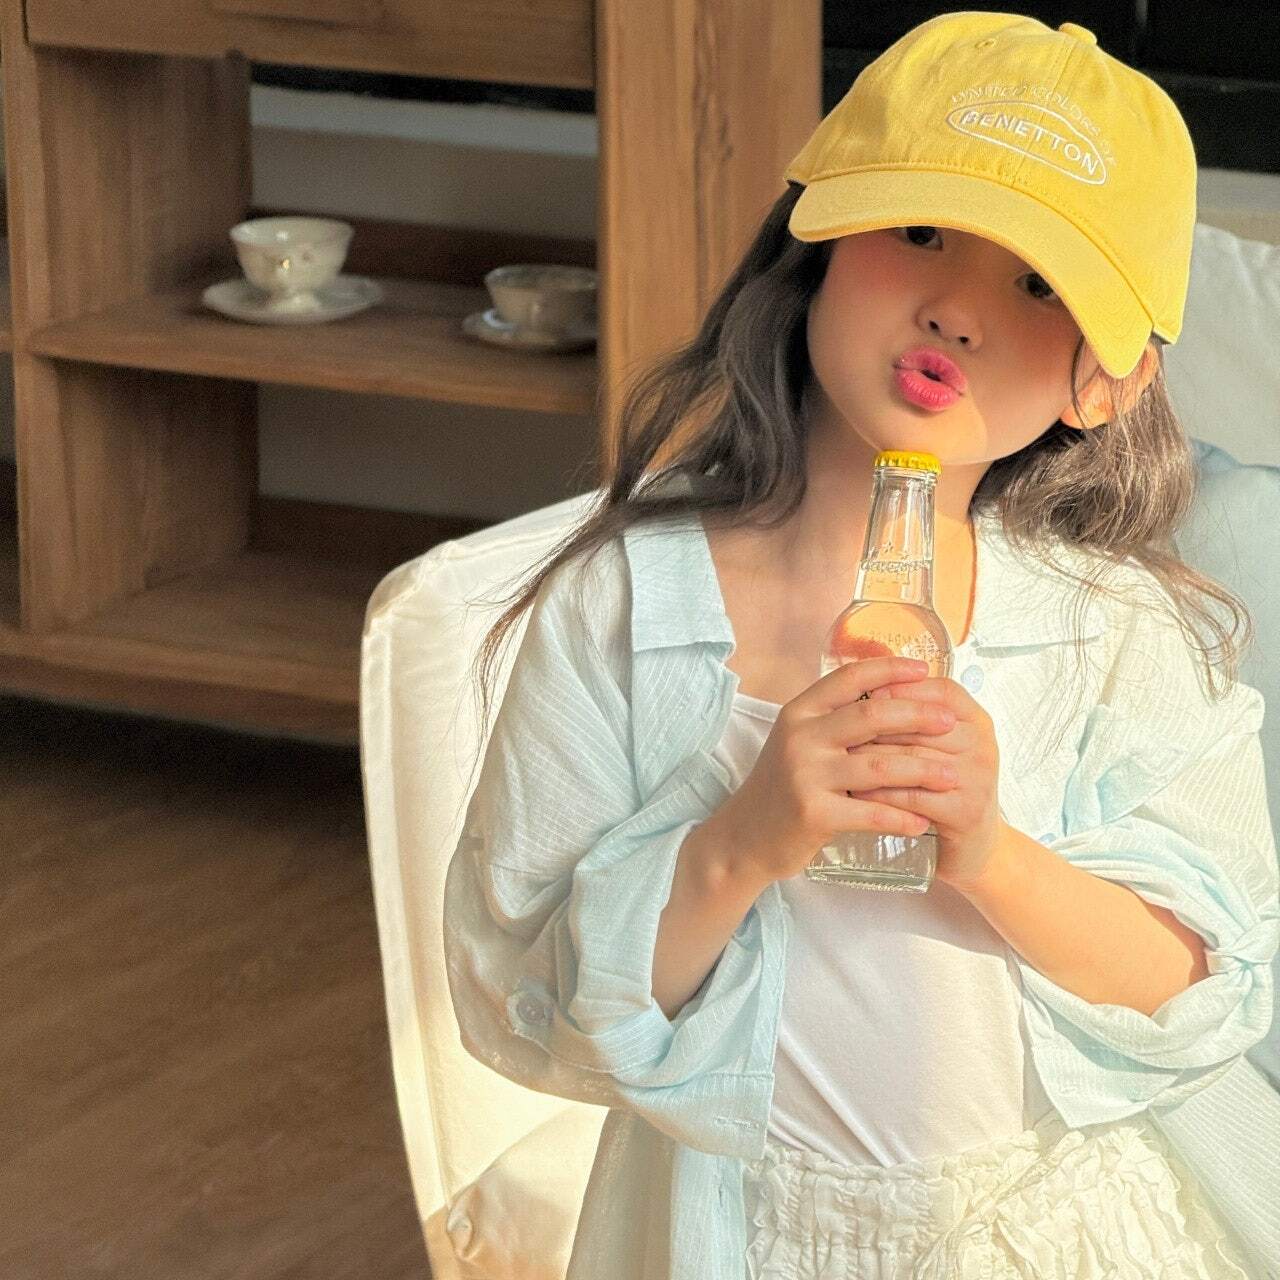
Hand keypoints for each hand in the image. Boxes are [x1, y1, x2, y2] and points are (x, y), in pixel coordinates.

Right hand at [717, 657, 961, 885]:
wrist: (745, 837)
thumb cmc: (782, 787)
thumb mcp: (798, 742)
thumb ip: (833, 721)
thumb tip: (890, 697)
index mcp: (799, 712)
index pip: (849, 678)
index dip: (889, 670)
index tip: (923, 669)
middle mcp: (800, 737)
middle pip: (871, 715)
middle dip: (918, 716)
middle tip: (951, 722)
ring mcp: (805, 775)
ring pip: (879, 765)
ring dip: (922, 770)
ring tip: (952, 776)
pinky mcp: (813, 813)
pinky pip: (871, 812)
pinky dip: (901, 817)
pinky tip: (923, 822)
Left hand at [847, 675, 1003, 891]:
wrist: (973, 846)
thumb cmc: (942, 786)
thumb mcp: (937, 745)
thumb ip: (912, 716)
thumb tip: (861, 686)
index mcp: (977, 719)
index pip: (941, 690)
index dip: (902, 688)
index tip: (864, 693)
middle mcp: (983, 744)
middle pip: (921, 724)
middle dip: (875, 726)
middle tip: (837, 728)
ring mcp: (978, 778)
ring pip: (912, 759)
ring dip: (870, 759)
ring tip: (839, 758)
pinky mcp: (965, 811)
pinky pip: (912, 796)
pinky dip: (880, 794)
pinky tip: (854, 792)